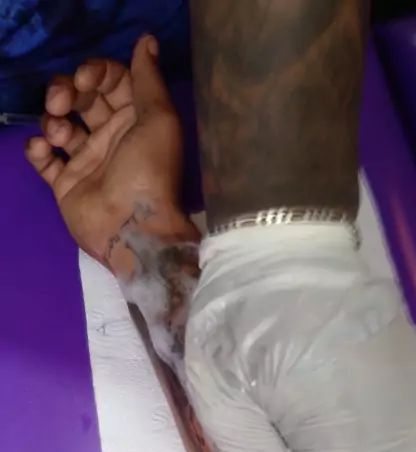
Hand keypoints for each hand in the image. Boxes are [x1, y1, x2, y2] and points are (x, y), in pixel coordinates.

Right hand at [26, 35, 197, 267]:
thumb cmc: (149, 171)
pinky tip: (43, 150)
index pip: (111, 80)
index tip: (85, 79)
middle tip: (61, 102)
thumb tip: (147, 42)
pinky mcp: (66, 183)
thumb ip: (148, 79)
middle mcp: (111, 136)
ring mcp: (88, 160)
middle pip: (81, 98)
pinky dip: (37, 149)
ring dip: (52, 119)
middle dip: (66, 91)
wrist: (133, 227)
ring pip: (59, 124)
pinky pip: (44, 159)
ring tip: (57, 134)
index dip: (95, 72)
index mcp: (136, 119)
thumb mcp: (159, 119)